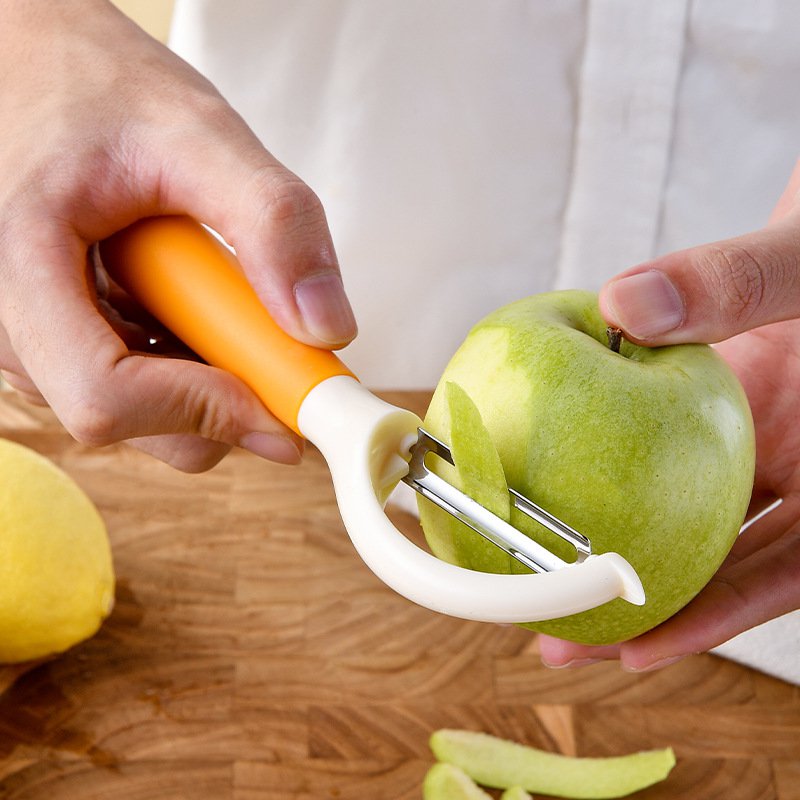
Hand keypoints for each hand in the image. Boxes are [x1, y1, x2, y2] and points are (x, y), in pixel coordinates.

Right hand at [0, 0, 355, 471]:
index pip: (105, 398)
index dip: (205, 412)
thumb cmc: (100, 90)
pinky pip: (140, 391)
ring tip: (217, 290)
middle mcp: (11, 324)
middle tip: (277, 337)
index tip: (285, 398)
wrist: (40, 71)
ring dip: (211, 376)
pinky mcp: (59, 346)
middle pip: (133, 424)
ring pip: (144, 417)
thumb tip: (325, 330)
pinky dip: (190, 364)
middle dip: (223, 398)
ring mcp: (34, 342)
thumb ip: (271, 222)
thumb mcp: (199, 134)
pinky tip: (192, 305)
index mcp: (20, 267)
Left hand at [539, 158, 799, 670]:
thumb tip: (623, 301)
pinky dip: (612, 482)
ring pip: (683, 520)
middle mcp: (796, 475)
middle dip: (645, 608)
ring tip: (542, 586)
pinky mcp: (708, 429)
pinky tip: (556, 494)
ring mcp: (748, 454)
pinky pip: (659, 463)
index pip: (790, 569)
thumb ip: (739, 282)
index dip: (720, 617)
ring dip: (618, 553)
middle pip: (721, 563)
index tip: (641, 648)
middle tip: (563, 638)